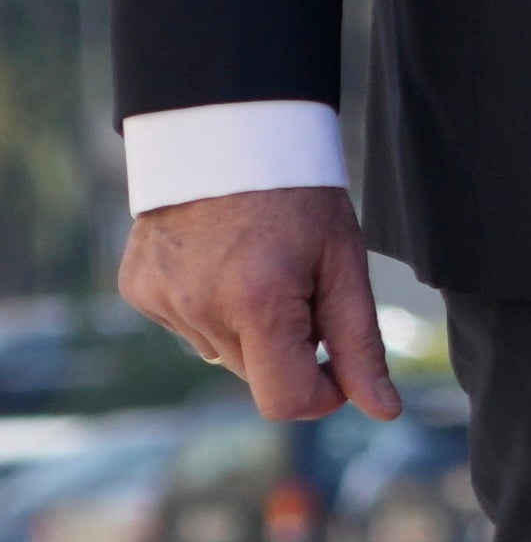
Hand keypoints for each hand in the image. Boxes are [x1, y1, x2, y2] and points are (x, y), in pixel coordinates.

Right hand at [118, 189, 397, 424]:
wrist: (229, 131)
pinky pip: (187, 326)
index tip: (337, 367)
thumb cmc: (301, 195)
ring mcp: (162, 302)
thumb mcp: (344, 261)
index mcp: (259, 303)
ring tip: (258, 263)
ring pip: (221, 352)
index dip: (321, 394)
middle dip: (288, 346)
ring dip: (248, 327)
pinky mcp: (137, 290)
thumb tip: (383, 410)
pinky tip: (220, 260)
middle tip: (301, 283)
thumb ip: (360, 341)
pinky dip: (210, 307)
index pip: (285, 400)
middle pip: (256, 373)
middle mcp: (201, 309)